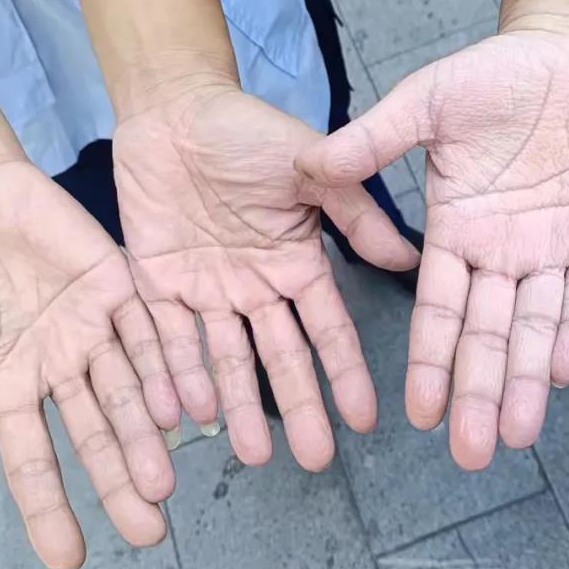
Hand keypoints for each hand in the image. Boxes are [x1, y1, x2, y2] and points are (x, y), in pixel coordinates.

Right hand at [0, 161, 179, 568]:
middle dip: (122, 482)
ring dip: (147, 436)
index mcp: (11, 387)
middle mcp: (60, 367)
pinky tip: (180, 407)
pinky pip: (147, 332)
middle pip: (97, 435)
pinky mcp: (119, 288)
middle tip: (149, 532)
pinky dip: (164, 368)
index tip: (70, 559)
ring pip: (129, 391)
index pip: (33, 461)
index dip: (50, 509)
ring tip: (163, 484)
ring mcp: (93, 329)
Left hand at [112, 77, 419, 470]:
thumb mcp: (310, 165)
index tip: (367, 420)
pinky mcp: (157, 286)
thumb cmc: (248, 130)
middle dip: (298, 409)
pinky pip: (166, 338)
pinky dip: (175, 375)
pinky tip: (186, 414)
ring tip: (252, 456)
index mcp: (297, 265)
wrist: (172, 108)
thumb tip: (412, 259)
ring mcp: (207, 293)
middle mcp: (257, 290)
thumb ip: (355, 213)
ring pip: (225, 361)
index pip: (328, 330)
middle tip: (313, 461)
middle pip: (280, 359)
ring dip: (238, 407)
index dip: (347, 374)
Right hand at [296, 28, 568, 468]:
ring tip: (520, 432)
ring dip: (530, 378)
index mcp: (455, 233)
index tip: (419, 415)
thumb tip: (308, 163)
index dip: (430, 362)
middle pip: (489, 335)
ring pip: (543, 327)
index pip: (438, 310)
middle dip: (479, 392)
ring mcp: (555, 252)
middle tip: (472, 454)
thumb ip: (375, 138)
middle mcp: (502, 256)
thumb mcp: (427, 101)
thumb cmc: (493, 72)